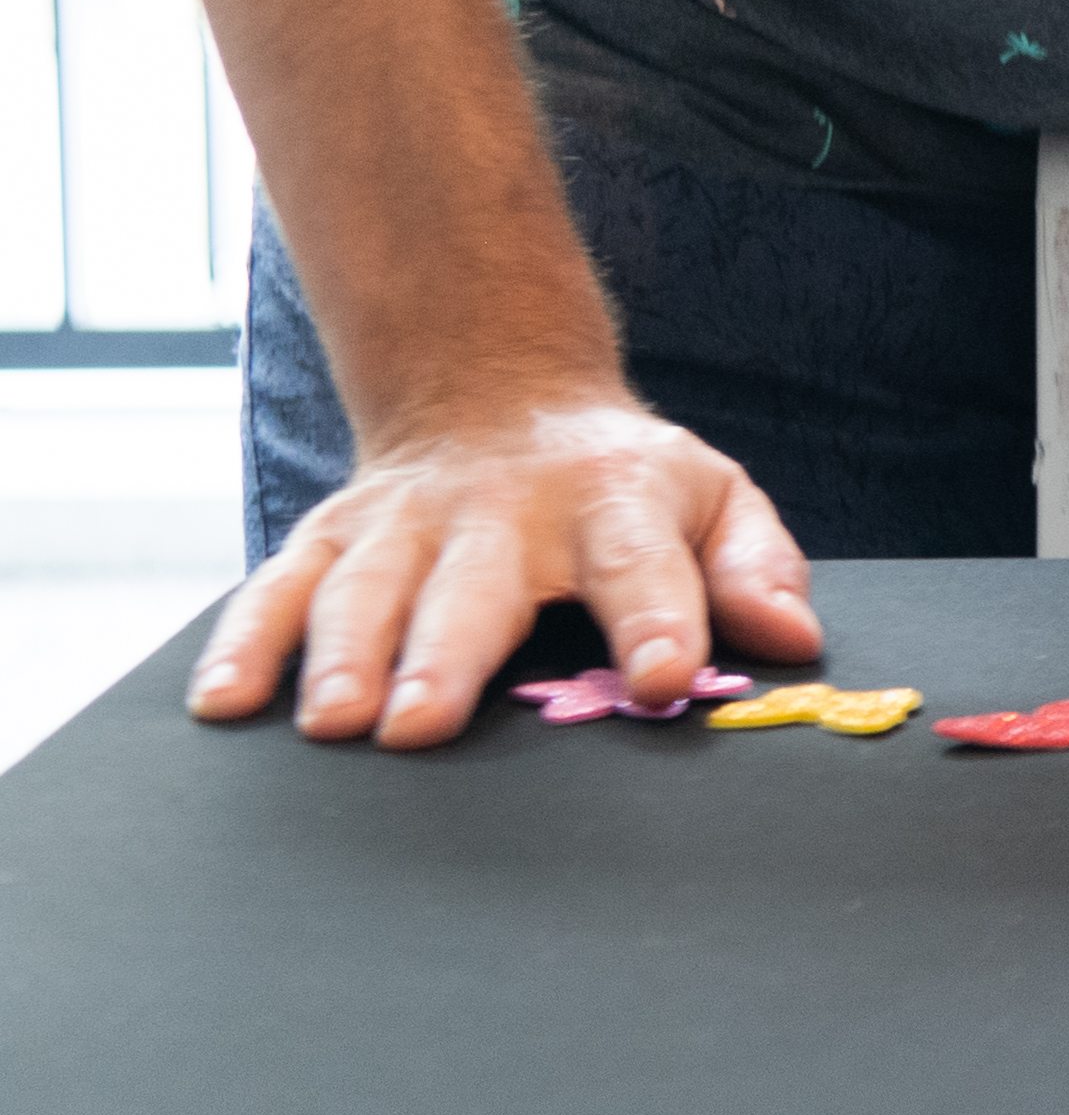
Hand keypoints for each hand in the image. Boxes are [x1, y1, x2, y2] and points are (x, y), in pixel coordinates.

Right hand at [190, 391, 823, 749]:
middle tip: (423, 724)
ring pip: (366, 587)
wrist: (501, 390)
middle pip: (474, 587)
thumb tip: (797, 639)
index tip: (663, 679)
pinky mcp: (333, 536)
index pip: (645, 563)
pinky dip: (246, 641)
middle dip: (447, 654)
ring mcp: (407, 521)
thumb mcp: (714, 498)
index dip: (659, 621)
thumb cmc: (626, 481)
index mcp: (616, 500)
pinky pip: (279, 587)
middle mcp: (503, 510)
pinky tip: (225, 701)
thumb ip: (756, 566)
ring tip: (332, 721)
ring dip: (343, 653)